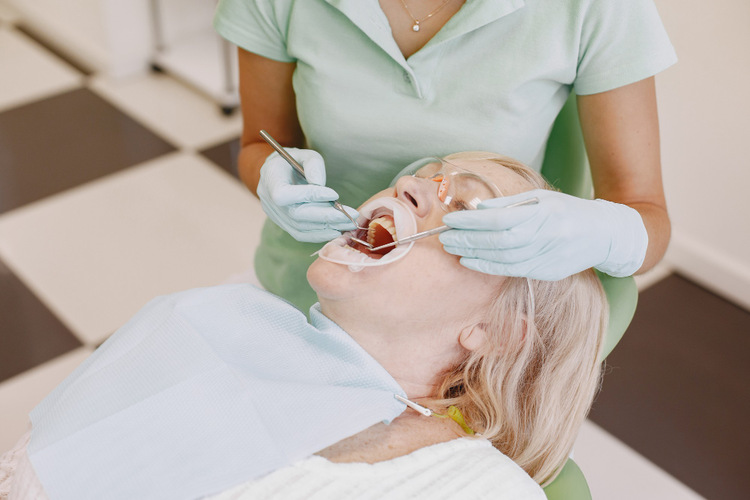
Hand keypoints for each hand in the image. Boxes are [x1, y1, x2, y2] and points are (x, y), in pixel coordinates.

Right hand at [257, 148, 357, 242]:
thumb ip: (313, 165)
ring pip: (300, 228)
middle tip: (350, 216)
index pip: (284, 194)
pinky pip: (301, 234)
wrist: (279, 173)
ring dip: (327, 227)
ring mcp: (275, 216)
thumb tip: (320, 185)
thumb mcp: (305, 154)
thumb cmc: (294, 161)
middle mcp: (269, 201)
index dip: (308, 196)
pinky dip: (320, 234)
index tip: (334, 194)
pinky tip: (337, 229)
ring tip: (348, 223)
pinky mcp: (284, 225)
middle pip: (296, 215)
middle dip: (325, 216)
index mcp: (270, 179)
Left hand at [439, 189, 647, 279]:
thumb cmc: (568, 211)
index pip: (499, 218)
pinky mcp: (545, 272)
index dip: (471, 222)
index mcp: (544, 213)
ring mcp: (546, 256)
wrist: (603, 234)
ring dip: (474, 254)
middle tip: (444, 236)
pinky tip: (470, 262)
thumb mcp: (541, 199)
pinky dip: (487, 267)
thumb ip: (509, 204)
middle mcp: (545, 236)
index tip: (450, 220)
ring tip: (453, 248)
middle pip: (498, 240)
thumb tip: (479, 209)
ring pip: (502, 258)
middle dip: (467, 239)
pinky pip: (511, 271)